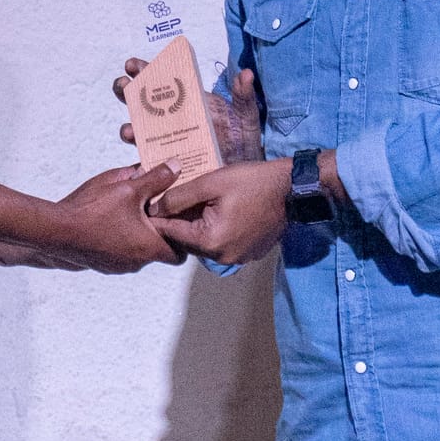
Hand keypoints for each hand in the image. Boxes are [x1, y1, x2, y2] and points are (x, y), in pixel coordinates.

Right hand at [50, 163, 184, 272]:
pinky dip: (121, 237)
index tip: (179, 219)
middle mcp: (136, 262)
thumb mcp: (127, 187)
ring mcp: (118, 266)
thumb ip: (155, 178)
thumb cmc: (92, 211)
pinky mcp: (103, 264)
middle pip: (159, 249)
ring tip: (130, 208)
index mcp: (149, 247)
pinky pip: (120, 251)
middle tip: (155, 207)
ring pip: (138, 249)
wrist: (55, 232)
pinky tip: (111, 218)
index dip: (182, 236)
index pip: (181, 253)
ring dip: (138, 232)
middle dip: (159, 229)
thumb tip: (176, 167)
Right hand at [115, 61, 263, 164]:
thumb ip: (243, 95)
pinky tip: (138, 166)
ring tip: (130, 131)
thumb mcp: (244, 114)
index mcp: (183, 100)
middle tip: (123, 86)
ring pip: (137, 132)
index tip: (132, 65)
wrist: (243, 168)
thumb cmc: (242, 136)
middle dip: (125, 91)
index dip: (142, 69)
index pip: (158, 80)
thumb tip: (246, 74)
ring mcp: (164, 141)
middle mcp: (168, 119)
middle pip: (138, 102)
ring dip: (129, 130)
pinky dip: (139, 165)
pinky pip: (147, 164)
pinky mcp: (164, 165)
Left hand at [145, 156, 292, 264]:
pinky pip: (222, 244)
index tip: (147, 206)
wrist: (292, 189)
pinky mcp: (248, 253)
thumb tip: (154, 208)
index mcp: (210, 241)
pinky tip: (218, 211)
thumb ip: (178, 197)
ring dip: (197, 226)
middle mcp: (222, 257)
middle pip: (187, 240)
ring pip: (204, 243)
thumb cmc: (253, 182)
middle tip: (171, 200)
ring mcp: (237, 258)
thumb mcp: (211, 183)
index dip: (158, 218)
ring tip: (196, 203)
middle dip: (178, 221)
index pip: (172, 233)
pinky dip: (215, 230)